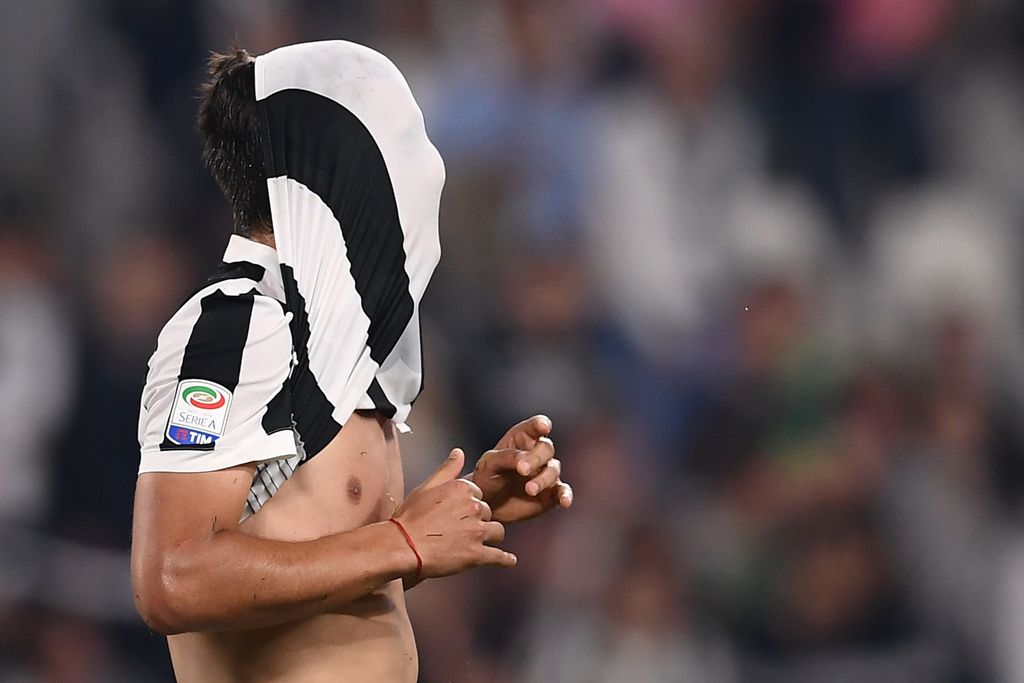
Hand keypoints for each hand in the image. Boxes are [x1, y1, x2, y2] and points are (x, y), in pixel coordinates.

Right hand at [394, 448, 516, 577]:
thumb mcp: (426, 487)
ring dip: (491, 536)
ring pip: (497, 532)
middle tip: (465, 529)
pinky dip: (506, 559)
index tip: (462, 512)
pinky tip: (510, 560)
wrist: (402, 546)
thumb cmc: (410, 517)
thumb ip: (447, 469)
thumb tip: (459, 452)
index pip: (479, 494)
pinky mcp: (476, 554)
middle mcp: (474, 507)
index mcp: (463, 489)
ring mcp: (477, 532)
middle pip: (488, 512)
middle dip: (480, 520)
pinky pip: (499, 556)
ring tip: (486, 542)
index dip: (471, 504)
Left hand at [471, 415, 573, 523]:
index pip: (534, 427)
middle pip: (546, 448)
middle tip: (522, 469)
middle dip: (536, 458)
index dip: (540, 425)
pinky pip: (562, 492)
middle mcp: (538, 453)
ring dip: (543, 479)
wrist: (488, 504)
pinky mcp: (551, 493)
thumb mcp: (489, 463)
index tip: (543, 427)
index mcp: (522, 438)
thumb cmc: (487, 477)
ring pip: (553, 470)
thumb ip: (506, 457)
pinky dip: (566, 495)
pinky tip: (565, 502)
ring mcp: (546, 473)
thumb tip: (523, 460)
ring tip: (529, 490)